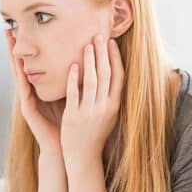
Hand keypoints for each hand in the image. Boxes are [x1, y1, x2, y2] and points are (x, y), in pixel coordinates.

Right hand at [7, 30, 65, 158]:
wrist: (64, 147)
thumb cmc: (69, 123)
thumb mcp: (70, 96)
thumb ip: (71, 80)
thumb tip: (82, 58)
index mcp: (39, 89)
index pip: (31, 64)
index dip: (26, 48)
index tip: (23, 30)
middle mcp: (30, 93)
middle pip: (20, 66)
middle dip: (13, 48)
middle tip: (8, 29)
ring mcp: (26, 101)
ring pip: (18, 74)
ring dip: (13, 58)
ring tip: (9, 43)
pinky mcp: (28, 110)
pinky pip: (25, 89)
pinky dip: (23, 76)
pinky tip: (21, 65)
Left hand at [61, 35, 123, 166]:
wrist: (83, 156)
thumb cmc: (95, 134)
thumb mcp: (108, 115)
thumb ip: (110, 96)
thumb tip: (113, 75)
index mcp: (115, 105)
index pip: (118, 76)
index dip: (116, 58)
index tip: (111, 42)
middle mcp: (104, 107)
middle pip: (105, 74)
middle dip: (102, 53)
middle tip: (98, 35)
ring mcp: (89, 112)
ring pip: (91, 81)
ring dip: (90, 61)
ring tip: (87, 45)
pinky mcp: (74, 116)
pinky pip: (75, 93)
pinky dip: (74, 78)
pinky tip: (73, 65)